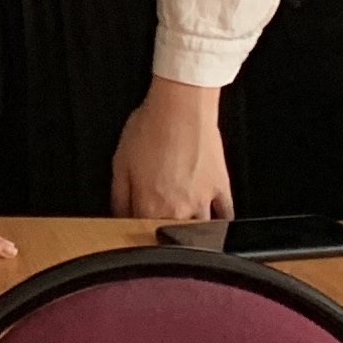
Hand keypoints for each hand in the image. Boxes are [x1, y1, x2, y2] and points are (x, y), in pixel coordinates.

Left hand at [109, 78, 231, 224]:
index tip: (137, 221)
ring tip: (182, 219)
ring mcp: (202, 201)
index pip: (141, 233)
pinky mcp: (221, 189)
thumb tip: (118, 215)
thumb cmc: (151, 128)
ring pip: (198, 230)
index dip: (136, 229)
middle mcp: (177, 210)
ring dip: (190, 230)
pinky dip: (219, 222)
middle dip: (163, 232)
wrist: (181, 107)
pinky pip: (225, 216)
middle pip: (170, 235)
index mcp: (149, 206)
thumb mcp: (119, 162)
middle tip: (159, 216)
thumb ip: (119, 196)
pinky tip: (213, 221)